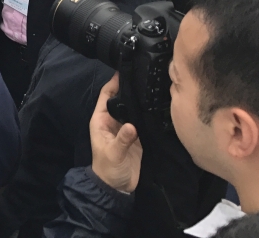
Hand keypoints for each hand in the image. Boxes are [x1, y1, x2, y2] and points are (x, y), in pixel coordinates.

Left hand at [90, 75, 142, 193]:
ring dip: (140, 101)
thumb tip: (132, 126)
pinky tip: (157, 106)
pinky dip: (147, 114)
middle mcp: (113, 120)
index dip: (114, 83)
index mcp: (101, 120)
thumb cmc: (108, 168)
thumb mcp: (113, 153)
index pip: (106, 95)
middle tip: (144, 76)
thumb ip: (122, 139)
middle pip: (121, 99)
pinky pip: (142, 121)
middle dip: (130, 89)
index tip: (125, 70)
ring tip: (153, 87)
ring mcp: (126, 128)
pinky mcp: (137, 136)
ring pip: (132, 108)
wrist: (117, 187)